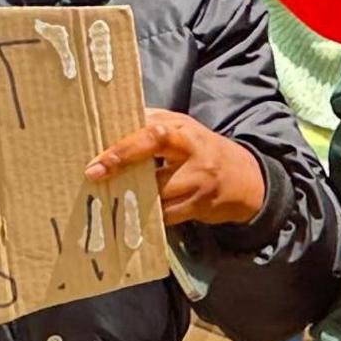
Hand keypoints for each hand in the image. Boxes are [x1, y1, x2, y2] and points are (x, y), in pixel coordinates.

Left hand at [87, 110, 269, 225]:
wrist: (246, 179)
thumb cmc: (202, 151)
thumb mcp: (183, 130)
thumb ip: (152, 124)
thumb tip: (109, 125)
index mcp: (183, 129)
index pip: (151, 132)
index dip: (123, 145)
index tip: (97, 159)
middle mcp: (192, 151)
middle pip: (153, 153)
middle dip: (121, 164)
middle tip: (94, 176)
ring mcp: (198, 180)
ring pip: (156, 190)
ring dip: (131, 194)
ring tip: (109, 196)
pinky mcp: (200, 206)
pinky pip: (166, 215)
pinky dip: (147, 215)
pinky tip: (133, 214)